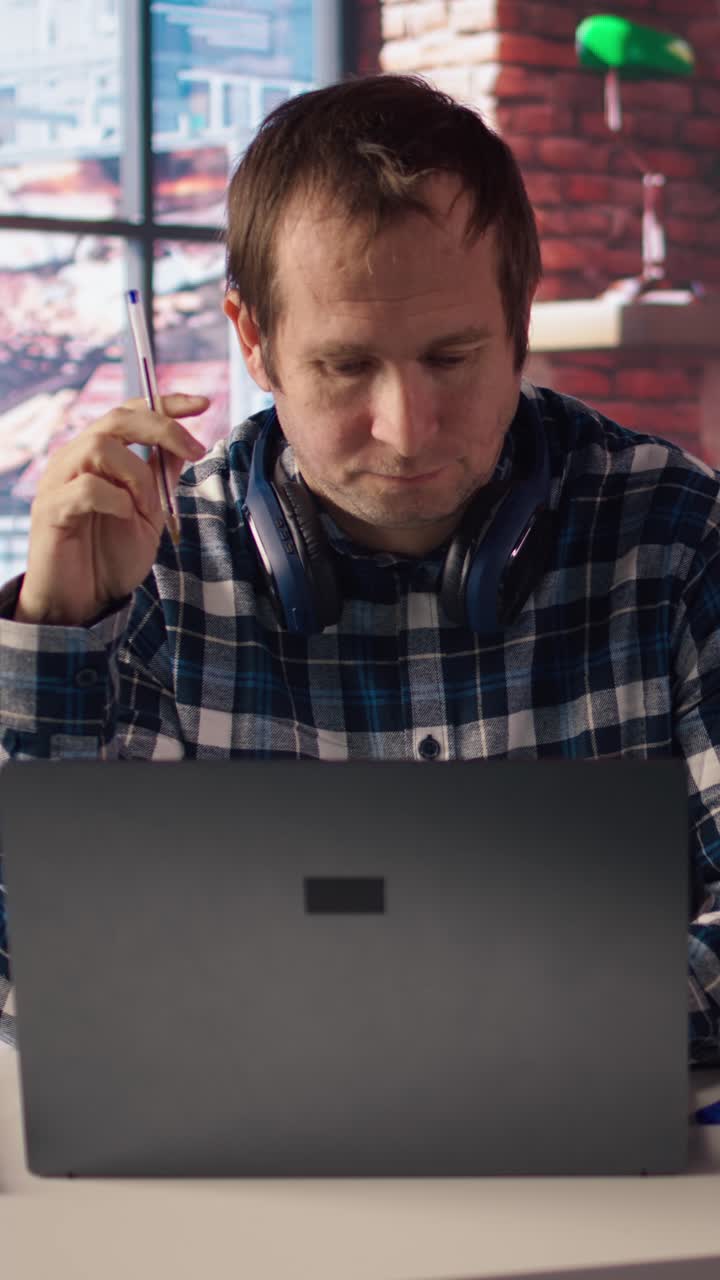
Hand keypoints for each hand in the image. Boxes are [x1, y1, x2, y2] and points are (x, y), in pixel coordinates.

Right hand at [14, 393, 208, 626]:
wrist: (82, 603)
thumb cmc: (109, 558)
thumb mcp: (148, 513)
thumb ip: (159, 477)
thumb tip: (183, 444)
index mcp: (96, 456)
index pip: (129, 411)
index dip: (165, 403)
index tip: (203, 404)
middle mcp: (73, 460)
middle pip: (116, 418)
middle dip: (162, 428)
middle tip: (194, 451)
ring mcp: (58, 482)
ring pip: (101, 447)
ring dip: (138, 476)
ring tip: (147, 508)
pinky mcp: (50, 510)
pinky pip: (87, 488)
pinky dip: (116, 501)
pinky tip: (125, 518)